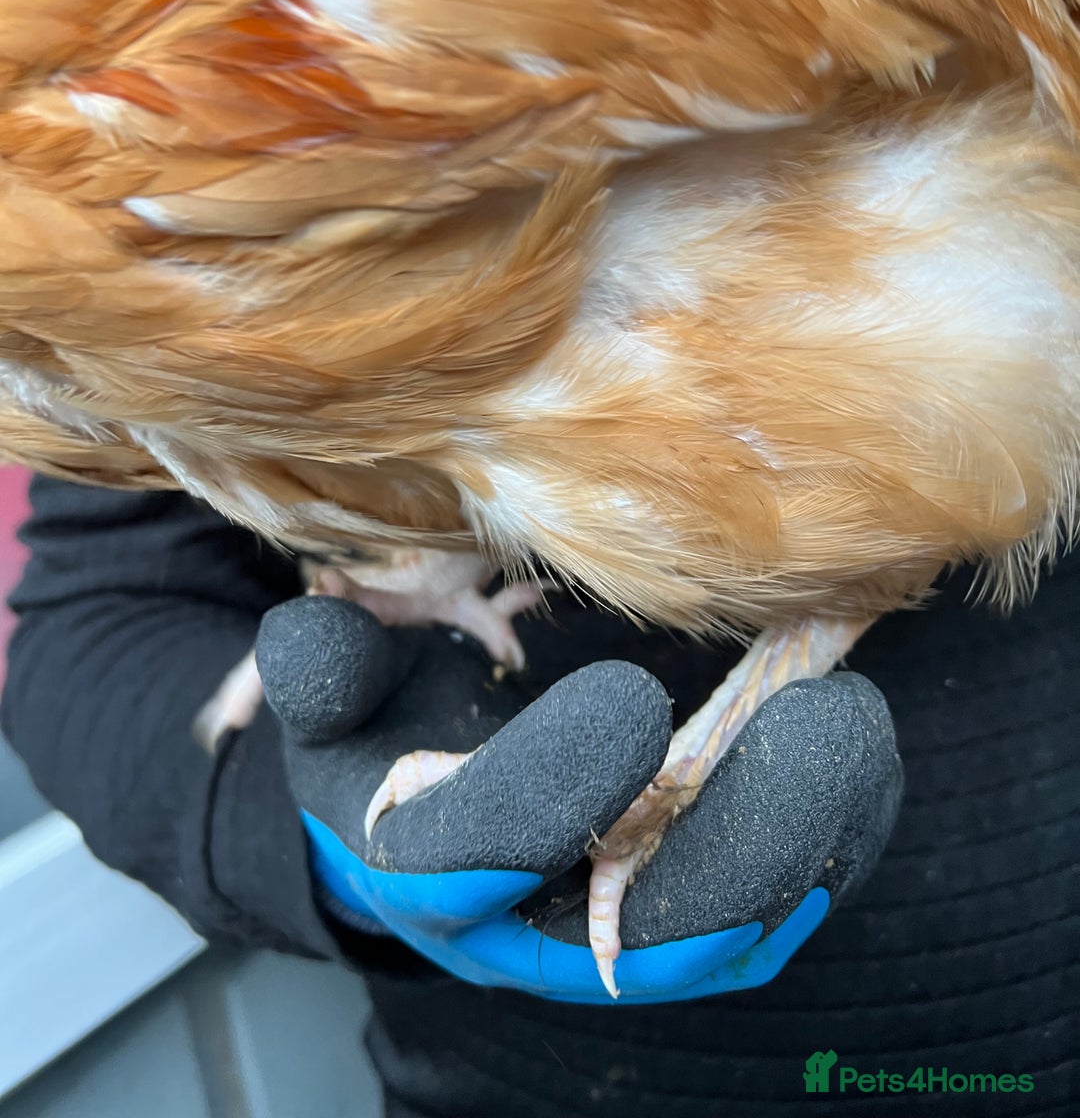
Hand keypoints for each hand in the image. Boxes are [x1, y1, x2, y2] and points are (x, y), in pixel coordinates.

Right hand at [258, 595, 902, 1004]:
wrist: (428, 795)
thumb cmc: (383, 726)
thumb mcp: (334, 691)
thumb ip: (321, 670)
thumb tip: (308, 640)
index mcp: (418, 868)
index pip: (474, 858)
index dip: (547, 791)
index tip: (628, 699)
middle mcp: (523, 924)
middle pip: (635, 929)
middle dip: (734, 838)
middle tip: (808, 728)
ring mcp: (614, 929)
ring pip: (720, 926)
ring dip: (802, 836)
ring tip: (853, 726)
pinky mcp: (683, 910)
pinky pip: (768, 900)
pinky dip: (829, 838)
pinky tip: (861, 755)